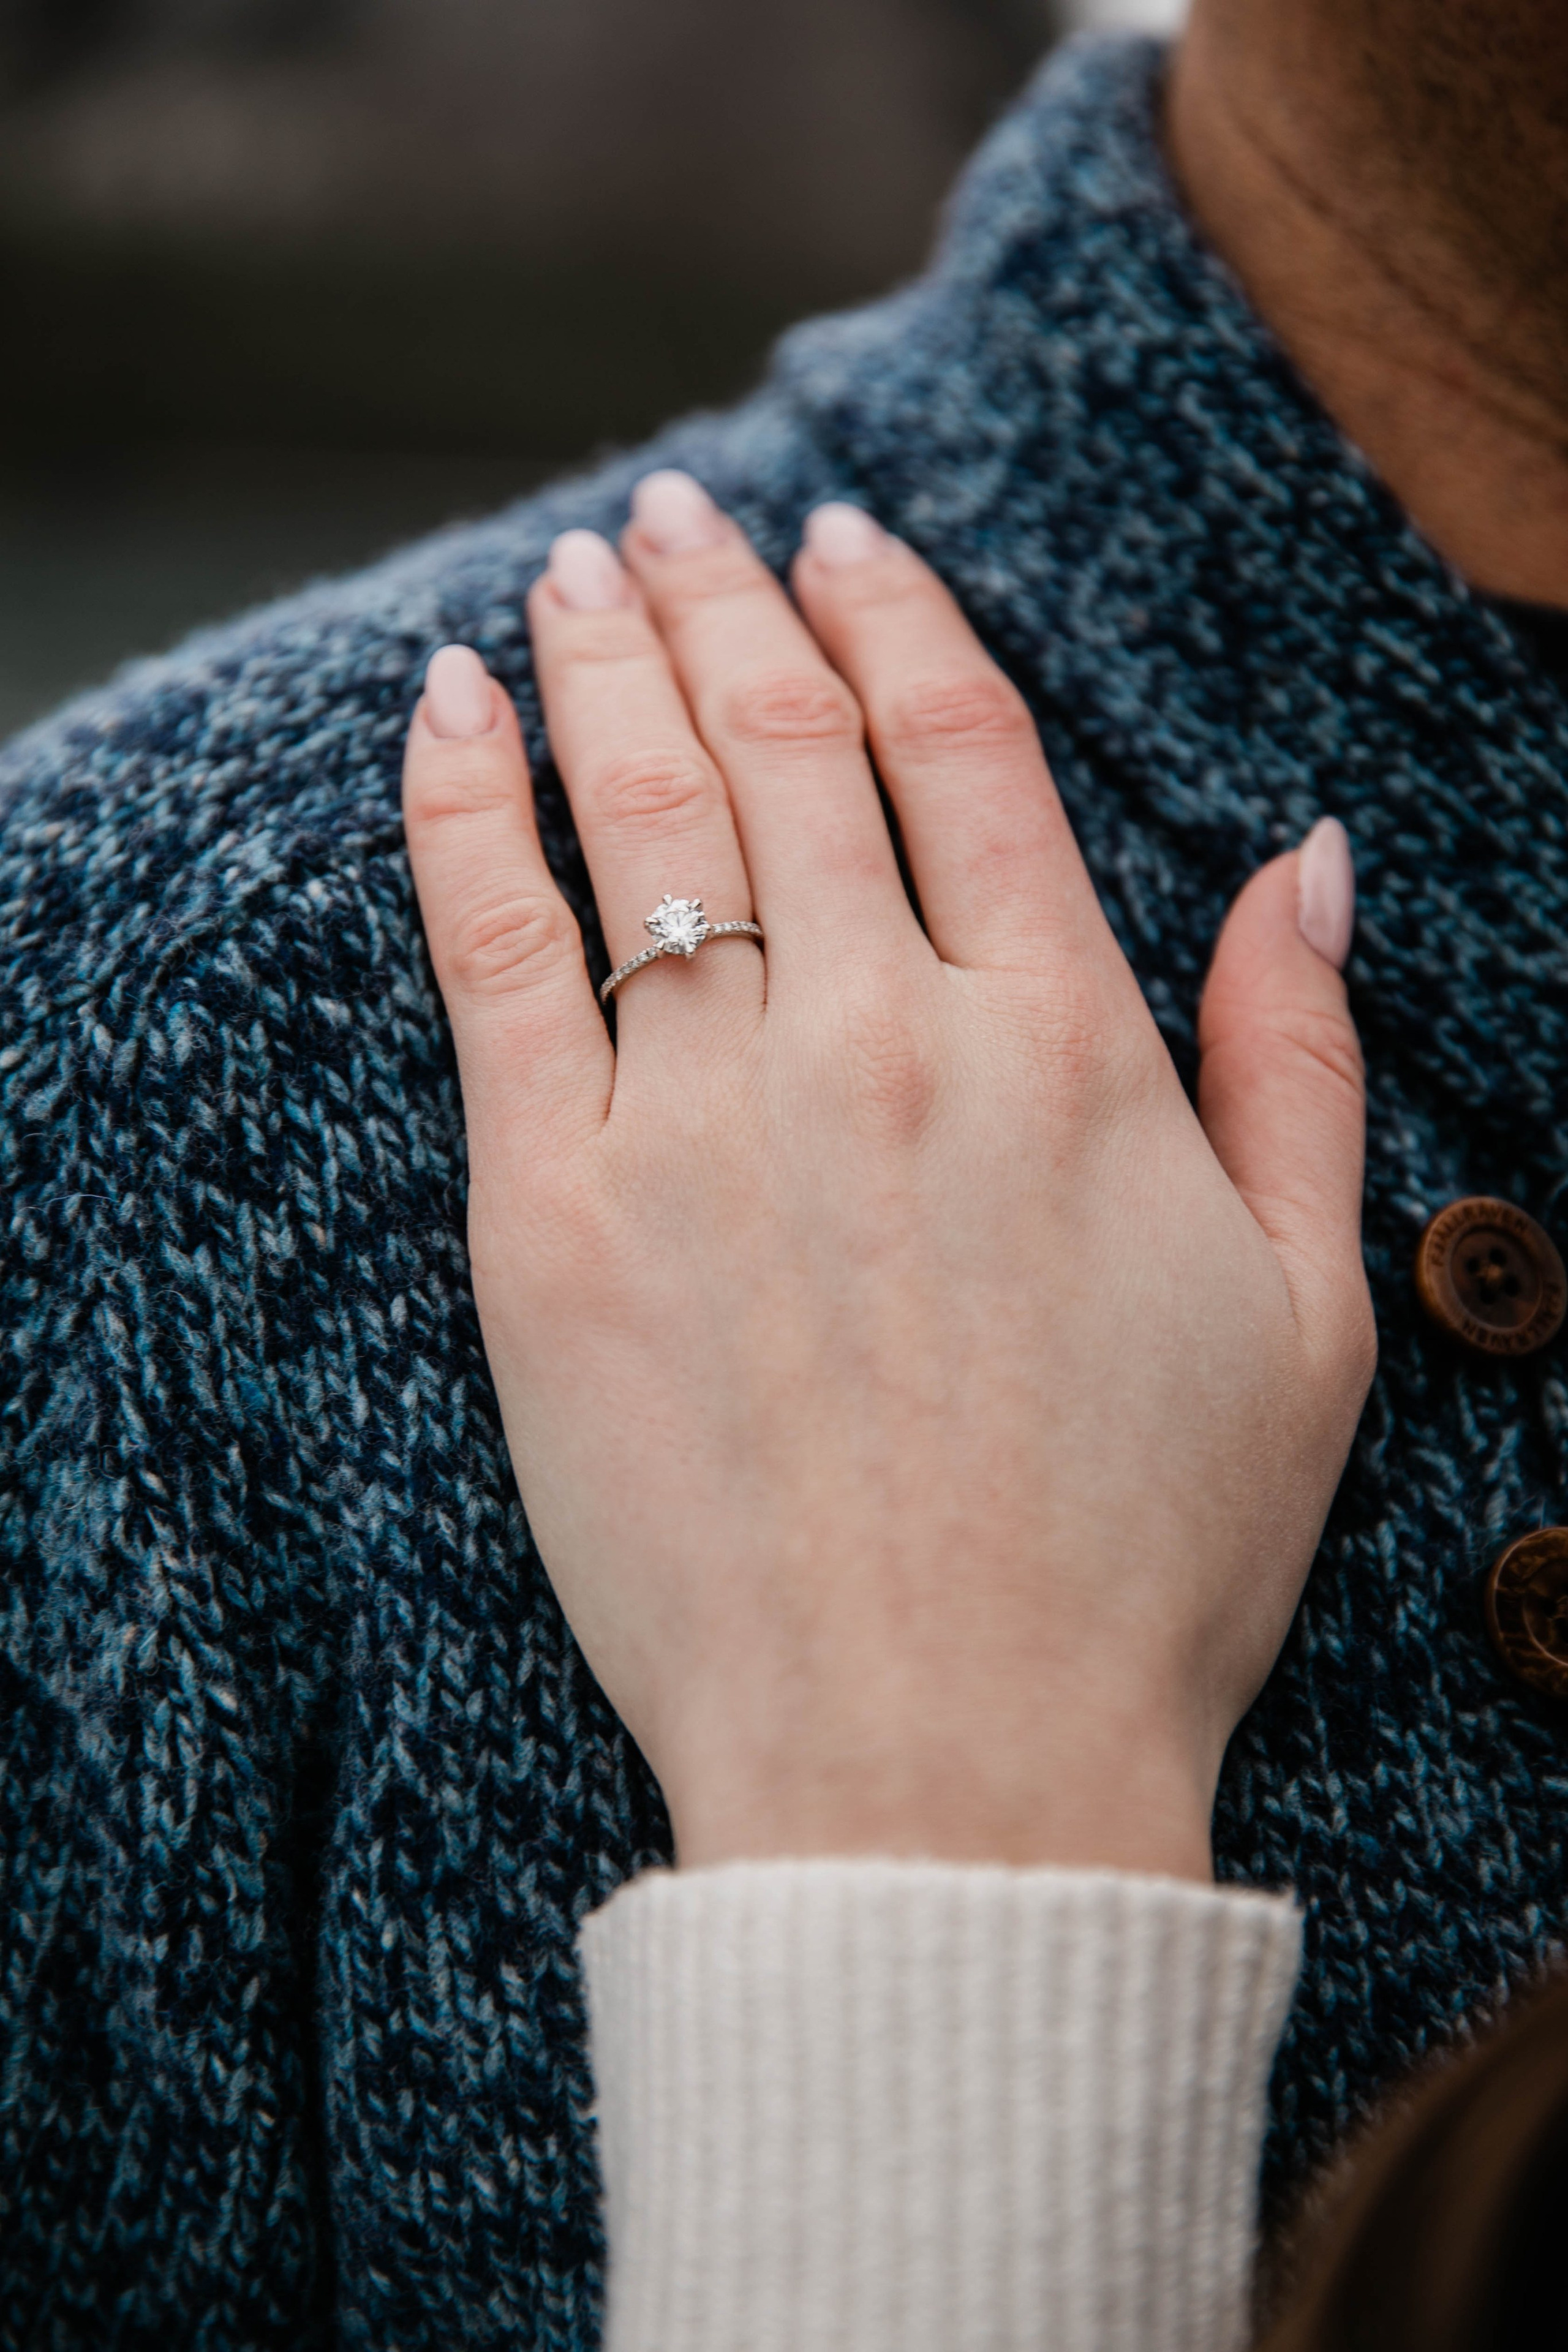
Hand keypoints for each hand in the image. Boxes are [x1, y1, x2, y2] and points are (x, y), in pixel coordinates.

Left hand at [401, 473, 1372, 1881]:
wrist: (942, 1765)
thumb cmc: (1139, 1562)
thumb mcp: (1304, 1313)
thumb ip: (1300, 1064)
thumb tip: (1308, 864)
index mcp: (1064, 1049)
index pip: (962, 745)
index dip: (897, 614)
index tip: (849, 542)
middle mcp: (883, 1044)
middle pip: (790, 743)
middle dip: (731, 600)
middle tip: (683, 521)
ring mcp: (709, 1122)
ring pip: (648, 810)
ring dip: (608, 661)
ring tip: (583, 571)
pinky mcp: (554, 1214)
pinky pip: (495, 948)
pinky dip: (466, 807)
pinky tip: (451, 707)